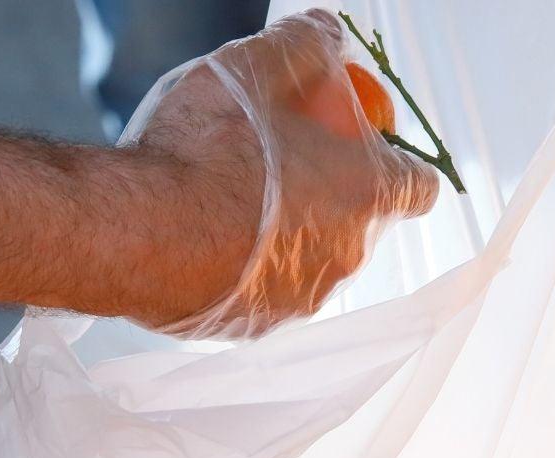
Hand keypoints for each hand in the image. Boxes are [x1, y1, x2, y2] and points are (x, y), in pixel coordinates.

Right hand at [126, 9, 440, 338]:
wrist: (134, 231)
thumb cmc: (201, 151)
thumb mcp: (252, 68)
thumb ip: (303, 46)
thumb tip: (327, 32)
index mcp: (366, 193)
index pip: (420, 186)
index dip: (396, 164)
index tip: (359, 148)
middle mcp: (347, 256)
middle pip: (361, 222)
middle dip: (332, 194)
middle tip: (280, 163)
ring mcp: (304, 299)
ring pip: (312, 260)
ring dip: (289, 235)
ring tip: (233, 201)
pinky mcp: (257, 327)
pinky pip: (266, 292)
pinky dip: (249, 269)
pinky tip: (207, 239)